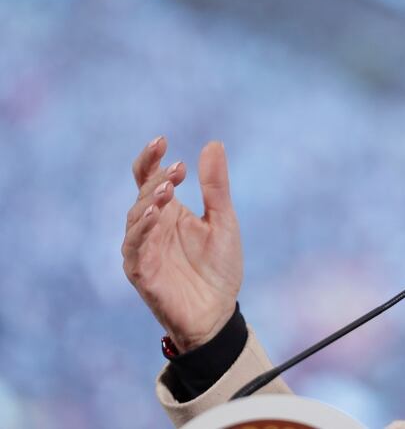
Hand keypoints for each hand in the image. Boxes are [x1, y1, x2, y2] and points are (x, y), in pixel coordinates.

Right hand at [122, 137, 243, 352]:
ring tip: (167, 189)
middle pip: (143, 193)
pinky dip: (142, 229)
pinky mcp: (141, 270)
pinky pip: (134, 246)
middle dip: (157, 178)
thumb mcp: (223, 220)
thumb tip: (213, 144)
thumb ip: (216, 186)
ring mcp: (144, 248)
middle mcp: (152, 226)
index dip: (150, 159)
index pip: (150, 178)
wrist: (218, 311)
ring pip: (135, 217)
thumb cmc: (219, 267)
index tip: (162, 141)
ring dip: (149, 201)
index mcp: (169, 211)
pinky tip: (154, 214)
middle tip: (178, 169)